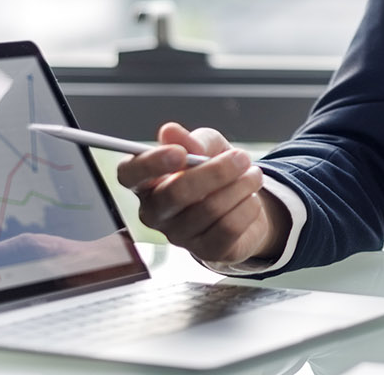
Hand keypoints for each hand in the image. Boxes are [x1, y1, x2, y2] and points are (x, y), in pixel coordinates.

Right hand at [115, 123, 291, 265]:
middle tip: (242, 157)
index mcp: (147, 181)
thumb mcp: (207, 146)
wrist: (243, 203)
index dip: (150, 164)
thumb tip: (170, 132)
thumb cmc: (215, 170)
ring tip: (254, 175)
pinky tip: (251, 199)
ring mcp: (178, 236)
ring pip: (210, 209)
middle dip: (216, 171)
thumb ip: (191, 140)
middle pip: (176, 193)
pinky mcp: (206, 251)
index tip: (179, 153)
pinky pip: (229, 228)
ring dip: (241, 186)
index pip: (130, 174)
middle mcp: (155, 212)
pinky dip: (248, 207)